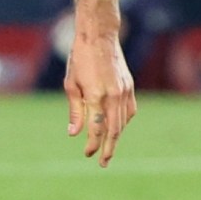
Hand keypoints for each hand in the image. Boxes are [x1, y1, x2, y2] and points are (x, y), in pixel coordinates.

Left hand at [63, 0, 136, 167]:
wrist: (99, 36)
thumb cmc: (79, 58)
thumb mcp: (71, 84)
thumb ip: (75, 111)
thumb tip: (74, 134)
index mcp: (96, 95)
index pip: (96, 129)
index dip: (92, 144)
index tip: (87, 154)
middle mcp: (113, 96)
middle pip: (113, 130)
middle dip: (108, 148)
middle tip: (103, 163)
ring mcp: (124, 91)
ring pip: (122, 122)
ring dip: (116, 138)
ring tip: (109, 150)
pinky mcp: (129, 87)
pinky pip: (129, 111)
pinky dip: (123, 123)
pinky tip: (117, 129)